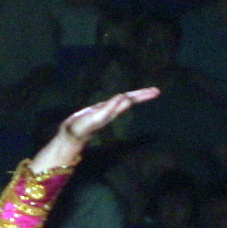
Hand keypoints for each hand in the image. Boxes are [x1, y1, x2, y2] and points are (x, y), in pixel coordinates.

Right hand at [31, 88, 160, 169]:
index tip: (156, 92)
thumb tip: (124, 97)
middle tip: (157, 91)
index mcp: (114, 111)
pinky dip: (121, 99)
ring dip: (134, 97)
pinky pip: (114, 102)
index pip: (131, 101)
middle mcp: (112, 111)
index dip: (142, 96)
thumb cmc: (81, 128)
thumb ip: (109, 108)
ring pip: (123, 102)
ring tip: (145, 93)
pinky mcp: (98, 111)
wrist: (70, 136)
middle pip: (130, 101)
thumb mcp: (96, 117)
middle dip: (143, 96)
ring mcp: (105, 111)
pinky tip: (123, 98)